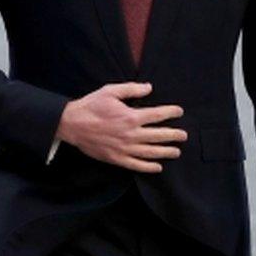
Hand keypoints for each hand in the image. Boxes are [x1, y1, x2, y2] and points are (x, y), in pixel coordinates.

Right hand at [56, 82, 186, 172]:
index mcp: (131, 116)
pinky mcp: (116, 158)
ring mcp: (124, 148)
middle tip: (183, 135)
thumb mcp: (110, 91)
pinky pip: (136, 165)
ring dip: (166, 152)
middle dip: (174, 135)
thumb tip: (149, 88)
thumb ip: (132, 89)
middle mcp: (131, 134)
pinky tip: (158, 167)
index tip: (179, 112)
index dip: (171, 113)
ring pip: (151, 152)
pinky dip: (148, 167)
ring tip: (176, 152)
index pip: (158, 115)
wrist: (72, 124)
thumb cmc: (91, 106)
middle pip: (159, 136)